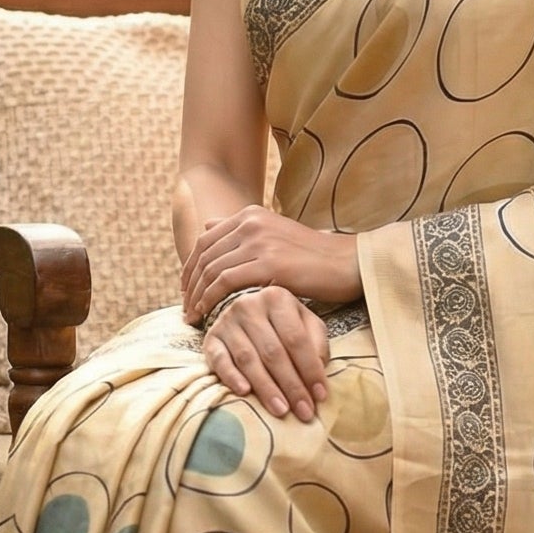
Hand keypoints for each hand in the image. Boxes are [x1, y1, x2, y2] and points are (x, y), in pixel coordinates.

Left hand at [181, 206, 359, 325]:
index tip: (186, 289)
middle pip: (205, 255)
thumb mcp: (275, 234)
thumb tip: (208, 225)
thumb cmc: (313, 257)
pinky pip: (226, 281)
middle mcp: (251, 223)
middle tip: (185, 309)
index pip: (206, 239)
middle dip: (190, 284)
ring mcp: (260, 241)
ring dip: (197, 296)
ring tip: (193, 317)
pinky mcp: (269, 263)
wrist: (348, 263)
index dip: (190, 266)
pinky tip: (209, 313)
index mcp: (251, 214)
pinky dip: (212, 298)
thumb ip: (242, 231)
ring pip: (212, 269)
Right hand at [202, 285, 328, 421]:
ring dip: (266, 388)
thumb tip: (318, 371)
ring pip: (248, 359)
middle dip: (291, 386)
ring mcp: (227, 322)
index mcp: (277, 298)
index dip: (310, 369)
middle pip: (273, 352)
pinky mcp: (211, 339)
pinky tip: (244, 392)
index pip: (296, 339)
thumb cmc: (281, 322)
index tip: (320, 396)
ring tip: (281, 410)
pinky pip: (220, 361)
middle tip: (303, 412)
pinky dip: (232, 377)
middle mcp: (250, 306)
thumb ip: (316, 343)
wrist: (243, 311)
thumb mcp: (305, 323)